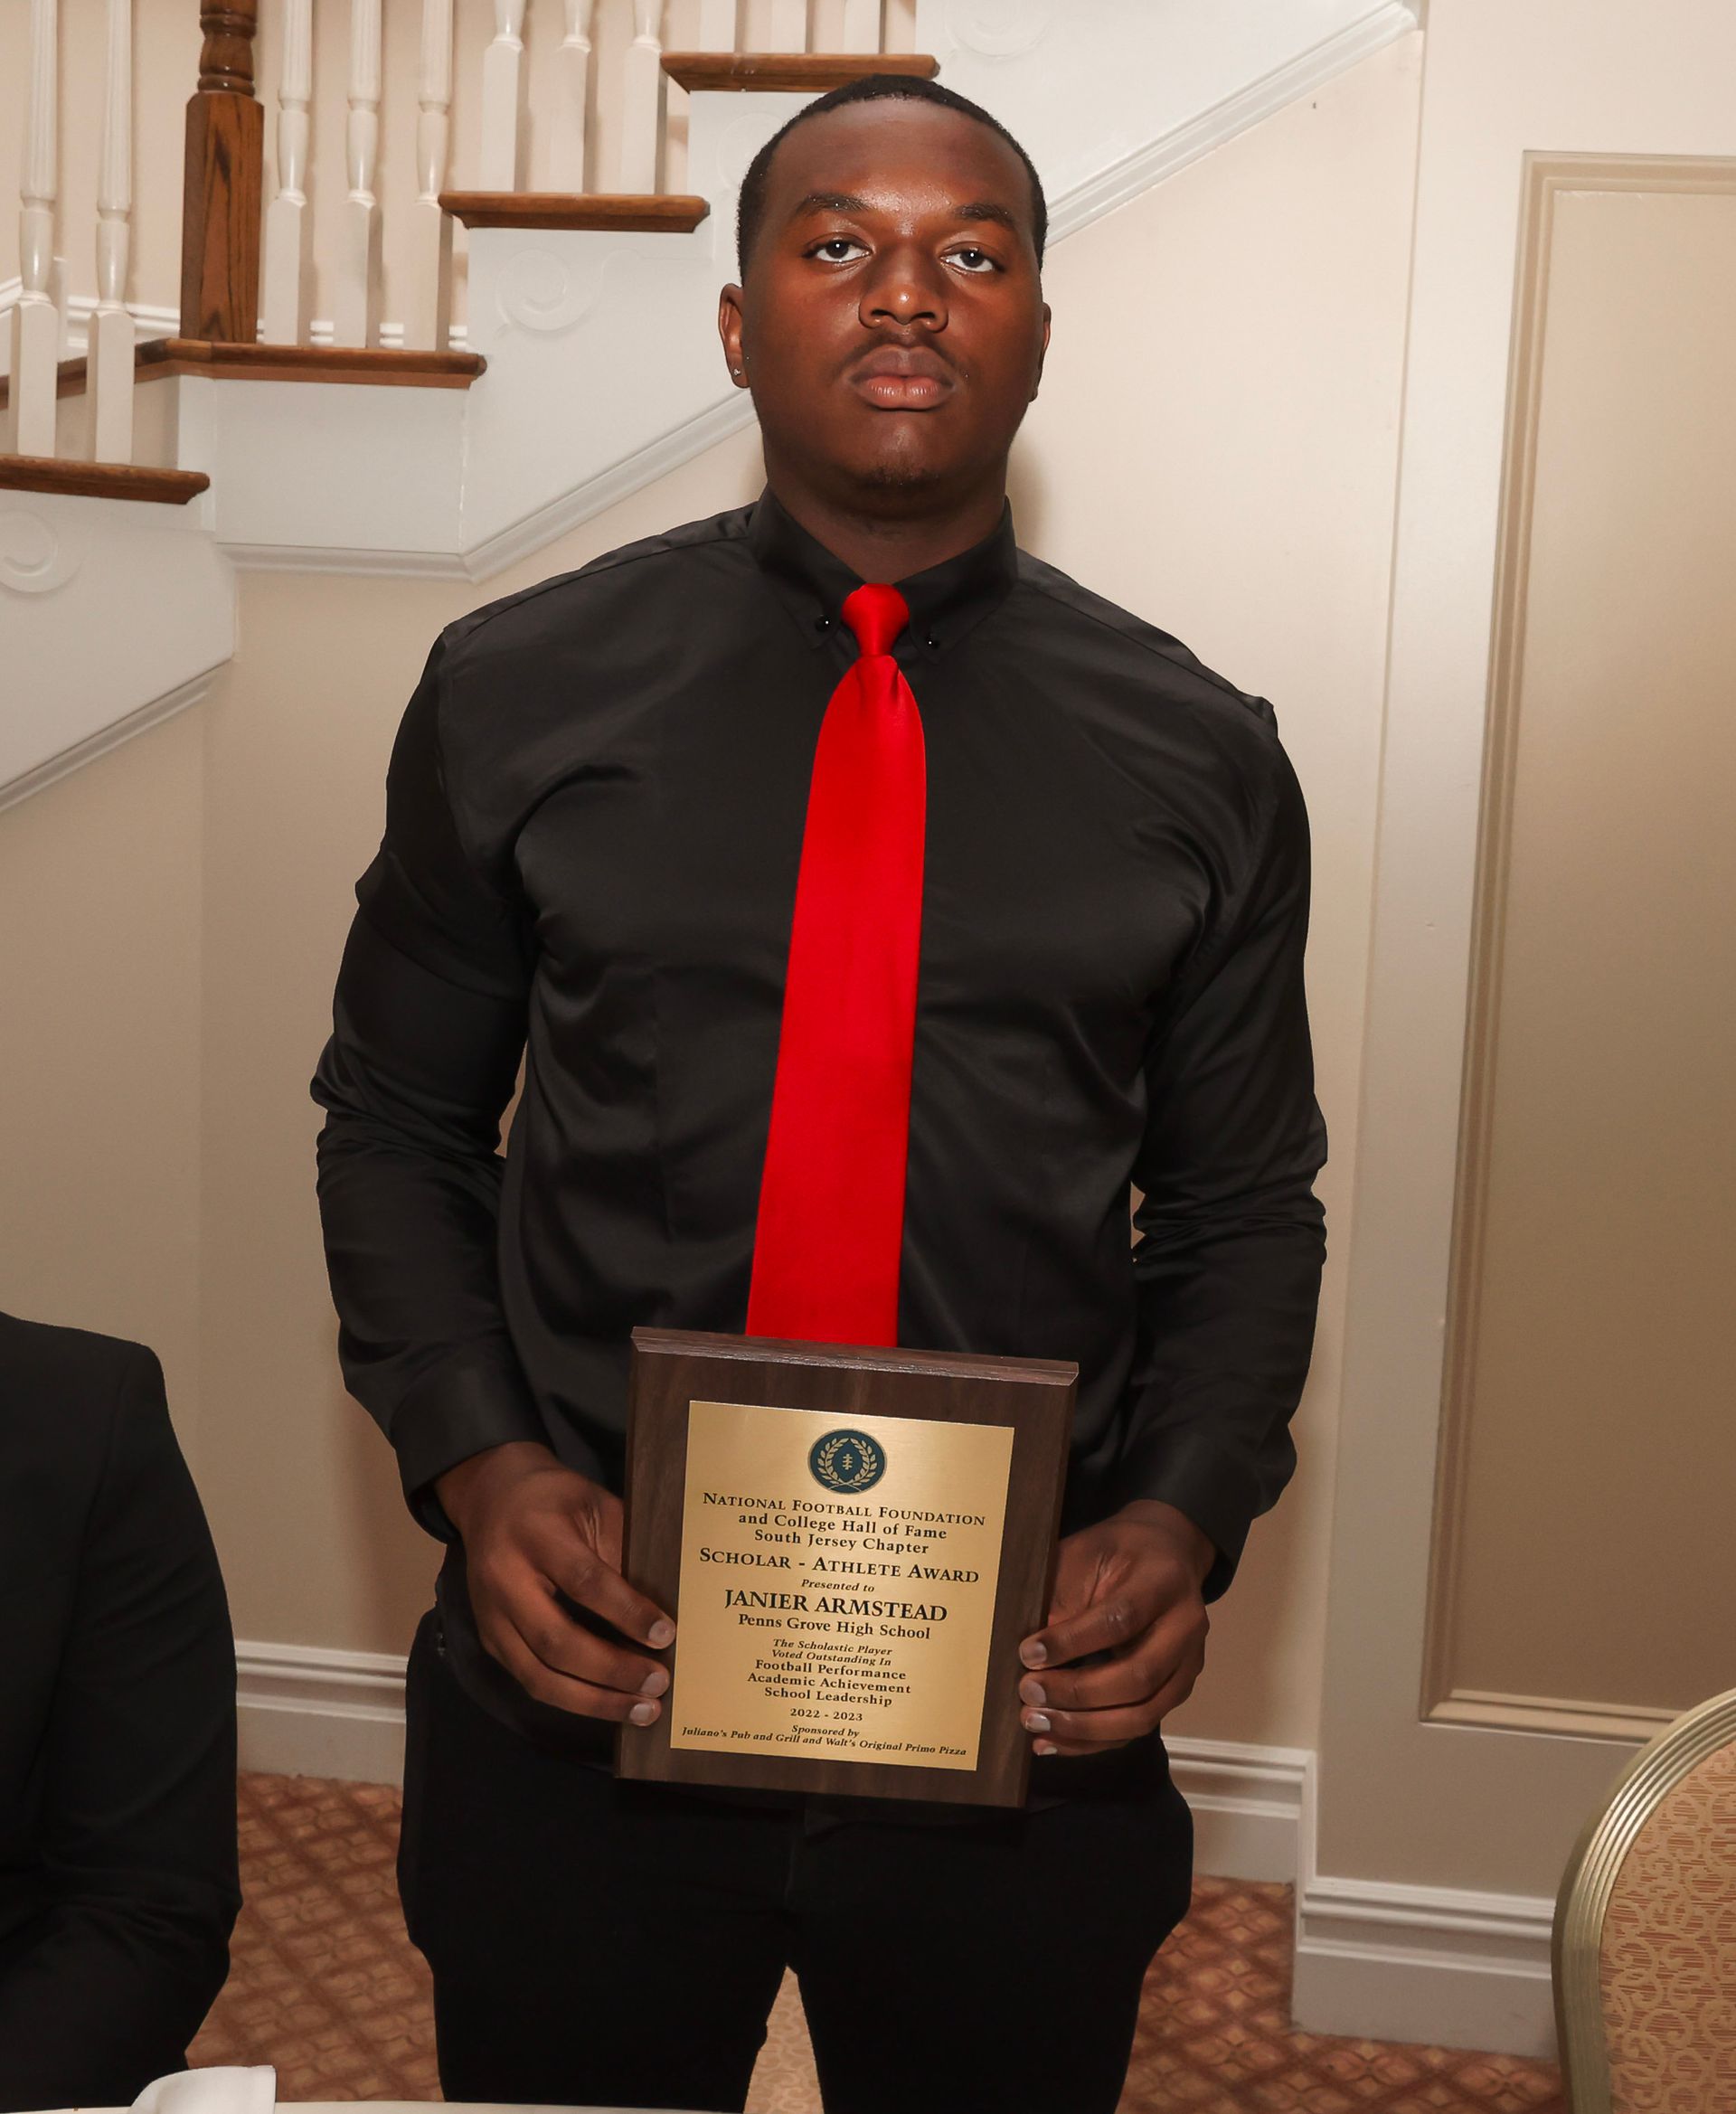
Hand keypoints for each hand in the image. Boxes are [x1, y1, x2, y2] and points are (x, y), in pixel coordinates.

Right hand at [435, 1441, 675, 1722]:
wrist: (490, 1495)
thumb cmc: (555, 1499)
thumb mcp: (595, 1504)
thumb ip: (622, 1551)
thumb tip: (659, 1611)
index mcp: (537, 1535)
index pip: (584, 1582)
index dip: (627, 1613)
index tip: (666, 1636)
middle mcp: (505, 1580)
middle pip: (557, 1641)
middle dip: (612, 1671)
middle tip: (659, 1684)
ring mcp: (491, 1615)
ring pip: (539, 1675)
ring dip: (594, 1701)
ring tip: (641, 1710)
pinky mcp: (489, 1639)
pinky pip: (530, 1680)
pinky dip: (572, 1699)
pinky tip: (608, 1703)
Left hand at [1015, 1500, 1212, 1756]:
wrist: (1163, 1555)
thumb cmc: (1114, 1553)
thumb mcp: (1083, 1555)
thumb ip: (1061, 1598)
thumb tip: (1026, 1654)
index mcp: (1163, 1583)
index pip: (1120, 1619)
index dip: (1071, 1642)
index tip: (1027, 1653)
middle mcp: (1185, 1629)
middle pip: (1137, 1677)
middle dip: (1076, 1693)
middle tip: (1027, 1692)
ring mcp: (1187, 1667)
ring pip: (1142, 1715)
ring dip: (1083, 1727)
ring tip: (1035, 1722)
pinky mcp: (1176, 1693)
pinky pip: (1136, 1730)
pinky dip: (1091, 1741)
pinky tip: (1051, 1741)